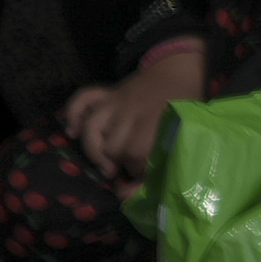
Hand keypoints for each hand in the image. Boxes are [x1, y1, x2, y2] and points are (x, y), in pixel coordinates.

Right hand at [66, 36, 209, 181]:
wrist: (181, 67)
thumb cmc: (187, 105)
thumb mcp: (187, 131)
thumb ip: (164, 163)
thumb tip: (127, 194)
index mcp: (156, 120)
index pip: (136, 154)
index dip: (138, 171)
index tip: (144, 174)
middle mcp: (132, 110)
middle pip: (113, 145)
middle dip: (118, 162)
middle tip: (127, 168)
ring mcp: (117, 101)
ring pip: (93, 128)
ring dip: (95, 150)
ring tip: (106, 165)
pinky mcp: (108, 92)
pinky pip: (83, 99)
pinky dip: (73, 114)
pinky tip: (73, 132)